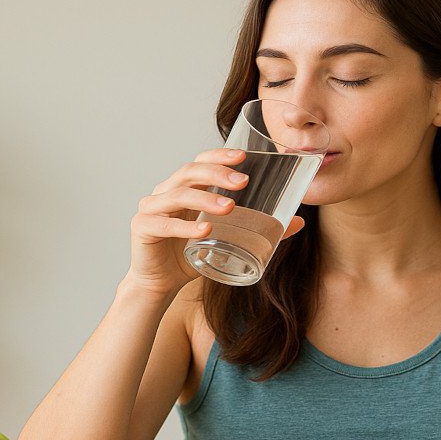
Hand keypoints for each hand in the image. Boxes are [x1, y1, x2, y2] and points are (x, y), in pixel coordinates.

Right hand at [125, 148, 304, 296]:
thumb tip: (298, 223)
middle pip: (188, 172)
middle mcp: (165, 192)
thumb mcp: (228, 239)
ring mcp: (150, 208)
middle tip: (243, 182)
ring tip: (230, 207)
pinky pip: (164, 223)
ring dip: (206, 199)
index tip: (243, 156)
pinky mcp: (142, 228)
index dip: (219, 155)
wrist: (160, 284)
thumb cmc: (192, 256)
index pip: (199, 162)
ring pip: (177, 194)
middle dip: (217, 173)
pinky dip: (185, 226)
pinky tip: (204, 231)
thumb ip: (258, 229)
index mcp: (184, 188)